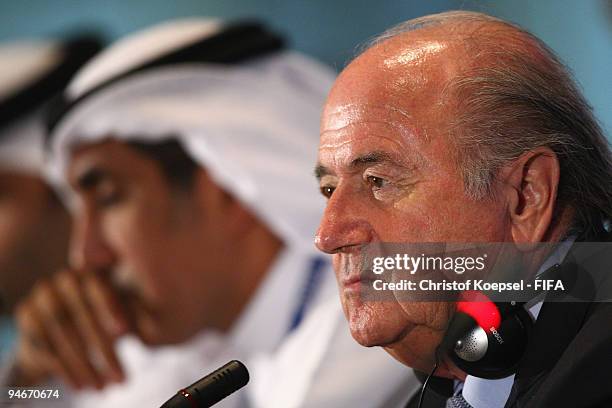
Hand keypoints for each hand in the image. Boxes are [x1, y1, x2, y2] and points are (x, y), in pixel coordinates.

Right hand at [13, 270, 128, 388]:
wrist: (66, 330)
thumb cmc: (108, 316)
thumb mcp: (125, 313)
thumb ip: (138, 313)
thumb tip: (151, 325)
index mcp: (91, 272)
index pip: (99, 289)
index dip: (110, 310)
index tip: (124, 333)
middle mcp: (63, 280)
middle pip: (81, 316)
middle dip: (103, 350)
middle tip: (121, 377)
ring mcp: (41, 296)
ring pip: (62, 334)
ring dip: (84, 365)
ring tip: (102, 386)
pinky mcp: (26, 315)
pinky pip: (44, 346)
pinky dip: (64, 369)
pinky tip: (80, 384)